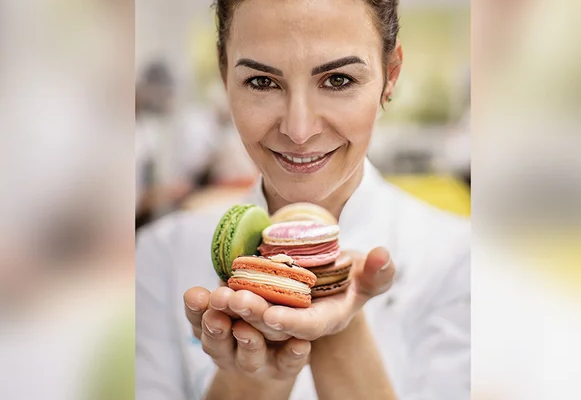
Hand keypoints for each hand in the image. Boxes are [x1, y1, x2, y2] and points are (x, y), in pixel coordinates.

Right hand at [183, 287, 310, 379]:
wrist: (283, 349)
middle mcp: (231, 350)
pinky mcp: (284, 370)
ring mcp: (257, 363)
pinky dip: (292, 355)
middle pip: (219, 342)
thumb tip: (224, 258)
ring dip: (249, 340)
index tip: (195, 294)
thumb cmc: (256, 307)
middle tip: (221, 301)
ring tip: (252, 325)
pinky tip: (300, 344)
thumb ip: (230, 282)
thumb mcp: (240, 292)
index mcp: (216, 327)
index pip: (199, 320)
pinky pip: (287, 365)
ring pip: (249, 356)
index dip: (196, 309)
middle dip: (217, 324)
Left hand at [210, 247, 394, 340]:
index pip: (309, 326)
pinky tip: (198, 295)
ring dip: (230, 311)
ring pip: (248, 322)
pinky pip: (232, 312)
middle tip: (233, 299)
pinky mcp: (254, 308)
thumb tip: (382, 254)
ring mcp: (275, 318)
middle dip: (253, 314)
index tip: (271, 314)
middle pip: (273, 326)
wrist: (332, 279)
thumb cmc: (354, 276)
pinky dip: (216, 306)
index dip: (291, 321)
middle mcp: (298, 325)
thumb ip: (378, 271)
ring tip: (214, 295)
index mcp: (327, 320)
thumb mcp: (370, 276)